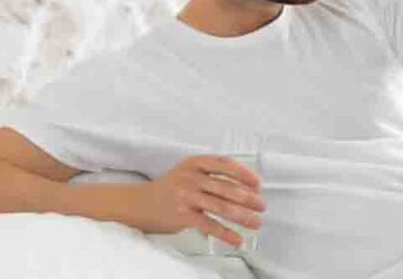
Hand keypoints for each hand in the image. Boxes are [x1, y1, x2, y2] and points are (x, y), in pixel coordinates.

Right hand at [135, 155, 265, 246]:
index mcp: (195, 163)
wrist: (140, 204)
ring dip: (243, 216)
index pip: (225, 165)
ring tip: (256, 223)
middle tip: (262, 206)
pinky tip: (237, 239)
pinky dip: (226, 233)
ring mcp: (186, 196)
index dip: (245, 174)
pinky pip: (209, 225)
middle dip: (249, 198)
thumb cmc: (171, 188)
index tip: (258, 184)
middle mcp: (190, 177)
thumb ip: (212, 175)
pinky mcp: (182, 215)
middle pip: (227, 188)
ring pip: (221, 206)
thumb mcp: (189, 172)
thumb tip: (245, 187)